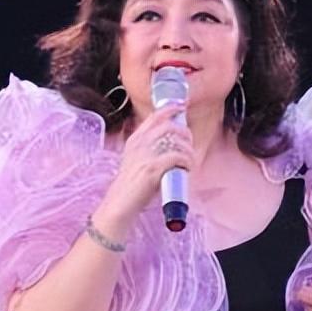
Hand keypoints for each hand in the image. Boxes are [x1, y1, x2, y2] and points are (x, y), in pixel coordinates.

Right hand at [97, 104, 195, 226]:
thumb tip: (172, 146)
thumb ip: (150, 151)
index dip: (170, 109)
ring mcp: (146, 155)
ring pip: (176, 141)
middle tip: (190, 144)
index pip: (154, 116)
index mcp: (135, 140)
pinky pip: (178, 157)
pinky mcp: (153, 168)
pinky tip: (188, 168)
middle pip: (169, 126)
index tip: (181, 107)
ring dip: (188, 150)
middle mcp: (139, 143)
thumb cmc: (132, 186)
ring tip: (190, 161)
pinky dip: (187, 162)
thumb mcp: (136, 161)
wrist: (120, 203)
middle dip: (185, 133)